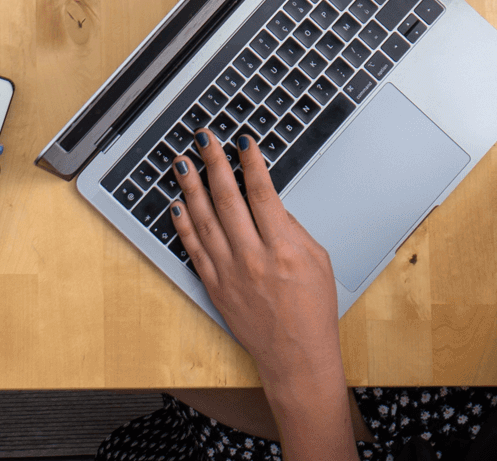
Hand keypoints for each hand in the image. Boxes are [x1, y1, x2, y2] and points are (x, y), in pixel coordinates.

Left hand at [171, 128, 341, 383]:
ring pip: (204, 219)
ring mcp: (229, 272)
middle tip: (204, 139)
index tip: (243, 141)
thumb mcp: (319, 261)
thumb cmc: (313, 311)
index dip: (250, 162)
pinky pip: (194, 249)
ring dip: (191, 186)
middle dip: (214, 163)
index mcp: (283, 248)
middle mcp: (252, 258)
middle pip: (227, 199)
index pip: (262, 193)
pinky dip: (184, 225)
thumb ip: (293, 228)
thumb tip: (269, 200)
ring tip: (181, 162)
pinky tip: (177, 204)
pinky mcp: (214, 286)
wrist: (296, 357)